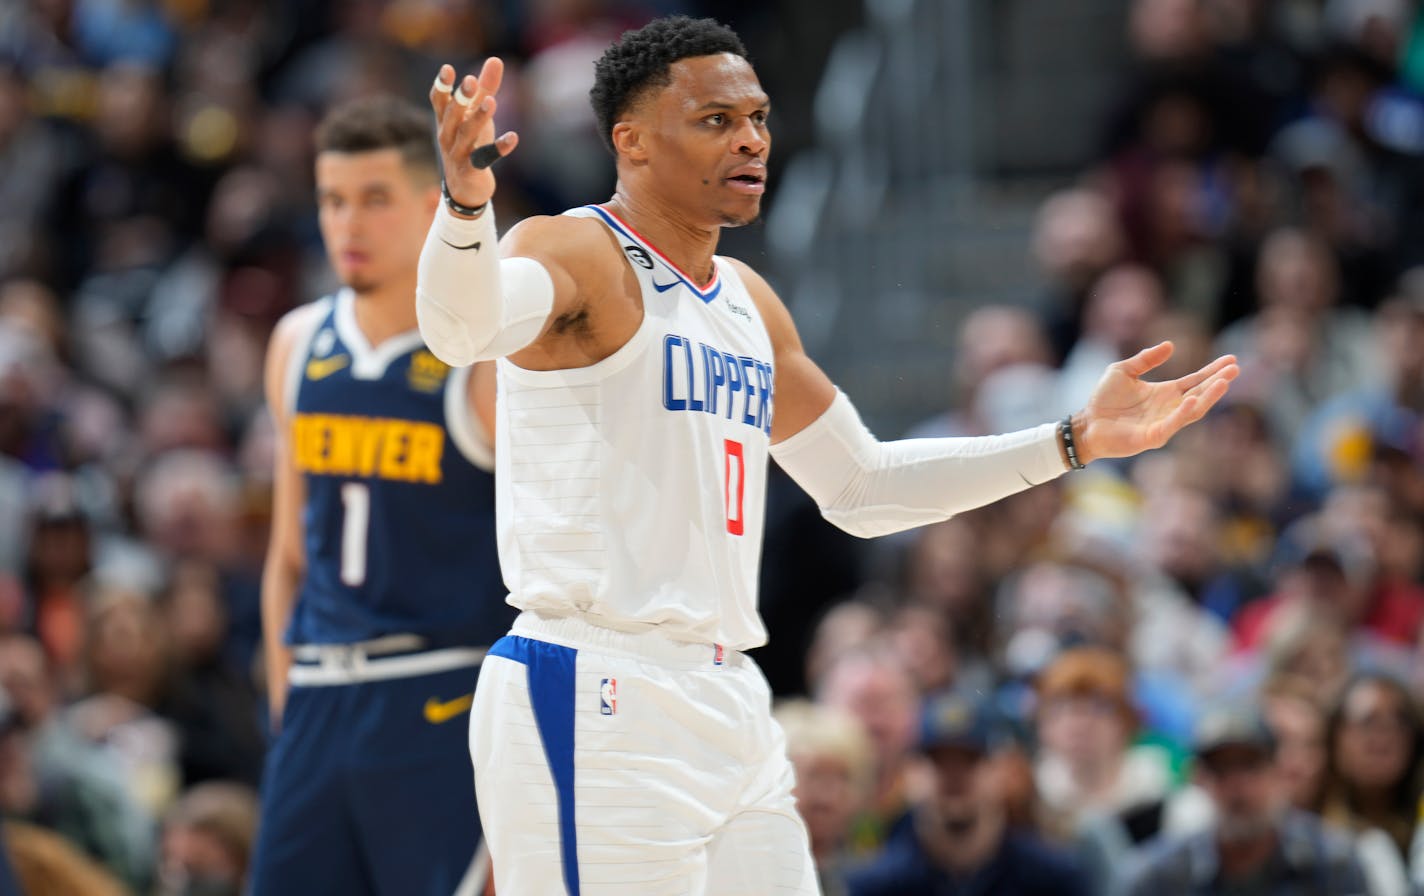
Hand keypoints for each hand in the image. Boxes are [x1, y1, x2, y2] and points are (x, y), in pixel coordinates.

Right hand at [430, 59, 518, 212]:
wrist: (465, 190)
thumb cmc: (469, 144)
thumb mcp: (476, 114)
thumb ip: (486, 87)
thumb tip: (496, 59)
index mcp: (445, 121)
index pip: (439, 101)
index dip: (442, 86)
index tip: (448, 69)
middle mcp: (447, 136)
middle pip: (451, 115)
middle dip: (460, 99)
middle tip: (471, 81)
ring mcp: (458, 154)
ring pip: (467, 135)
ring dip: (479, 118)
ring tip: (492, 102)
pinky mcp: (472, 170)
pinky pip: (485, 158)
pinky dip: (499, 148)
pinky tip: (514, 137)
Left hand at [1074, 341, 1237, 463]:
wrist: (1086, 424)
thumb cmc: (1104, 400)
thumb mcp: (1123, 371)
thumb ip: (1145, 359)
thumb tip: (1171, 345)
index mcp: (1165, 393)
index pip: (1195, 380)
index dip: (1213, 371)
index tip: (1231, 360)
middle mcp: (1169, 408)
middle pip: (1200, 393)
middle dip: (1218, 382)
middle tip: (1235, 369)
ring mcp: (1163, 423)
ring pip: (1193, 410)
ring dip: (1208, 397)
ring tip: (1223, 382)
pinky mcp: (1153, 437)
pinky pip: (1172, 424)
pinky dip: (1183, 413)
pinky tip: (1193, 399)